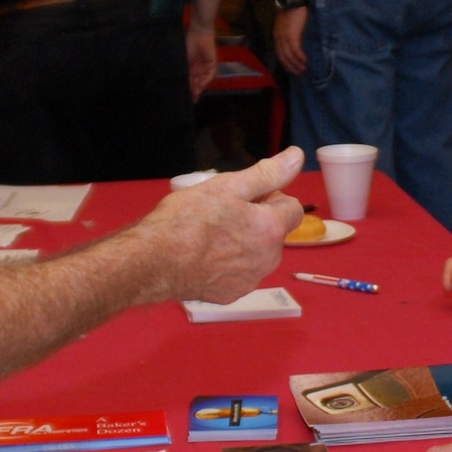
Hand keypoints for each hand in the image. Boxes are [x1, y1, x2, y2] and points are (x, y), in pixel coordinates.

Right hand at [142, 146, 303, 302]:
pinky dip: (229, 264)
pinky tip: (205, 256)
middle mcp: (269, 259)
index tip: (244, 196)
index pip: (292, 207)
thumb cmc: (188, 220)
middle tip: (223, 212)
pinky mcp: (231, 294)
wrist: (154, 262)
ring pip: (258, 253)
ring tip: (211, 234)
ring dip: (245, 242)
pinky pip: (240, 273)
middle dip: (257, 220)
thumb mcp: (228, 186)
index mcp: (271, 229)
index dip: (270, 196)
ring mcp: (250, 280)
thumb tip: (297, 157)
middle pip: (274, 231)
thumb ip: (268, 173)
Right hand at [185, 26, 217, 100]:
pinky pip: (211, 75)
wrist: (198, 34)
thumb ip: (185, 72)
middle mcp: (200, 69)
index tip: (187, 98)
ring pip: (204, 80)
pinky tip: (201, 85)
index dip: (189, 90)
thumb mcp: (184, 61)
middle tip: (191, 98)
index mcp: (192, 68)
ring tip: (195, 93)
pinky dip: (206, 80)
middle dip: (195, 91)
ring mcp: (207, 67)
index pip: (191, 82)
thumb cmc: (188, 45)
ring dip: (200, 87)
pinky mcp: (213, 64)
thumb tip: (182, 83)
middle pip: (198, 83)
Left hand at [274, 7, 308, 74]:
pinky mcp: (291, 36)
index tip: (291, 68)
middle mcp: (278, 38)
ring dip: (297, 64)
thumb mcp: (289, 21)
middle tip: (299, 73)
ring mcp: (284, 38)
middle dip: (291, 66)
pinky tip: (306, 62)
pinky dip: (300, 58)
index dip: (285, 62)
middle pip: (283, 57)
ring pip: (289, 56)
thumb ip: (291, 30)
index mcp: (277, 34)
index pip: (280, 52)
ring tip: (304, 70)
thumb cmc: (294, 7)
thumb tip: (298, 38)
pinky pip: (296, 51)